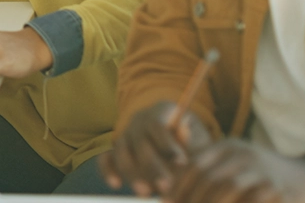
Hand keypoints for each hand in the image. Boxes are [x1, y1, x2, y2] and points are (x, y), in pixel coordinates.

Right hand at [100, 100, 214, 196]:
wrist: (180, 145)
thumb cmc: (193, 143)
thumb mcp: (198, 139)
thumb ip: (191, 140)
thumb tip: (183, 130)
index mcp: (160, 112)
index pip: (157, 125)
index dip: (168, 144)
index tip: (182, 163)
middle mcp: (138, 121)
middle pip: (139, 141)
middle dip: (152, 166)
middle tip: (165, 186)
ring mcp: (125, 136)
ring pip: (121, 152)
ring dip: (132, 173)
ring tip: (145, 192)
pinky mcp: (115, 153)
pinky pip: (105, 159)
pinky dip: (108, 170)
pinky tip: (116, 184)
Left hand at [167, 140, 304, 202]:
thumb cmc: (263, 175)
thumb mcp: (234, 162)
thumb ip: (205, 168)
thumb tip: (167, 187)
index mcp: (229, 147)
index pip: (195, 164)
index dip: (178, 185)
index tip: (165, 201)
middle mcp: (244, 156)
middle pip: (208, 180)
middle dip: (191, 199)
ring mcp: (263, 173)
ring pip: (227, 191)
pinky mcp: (279, 192)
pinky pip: (251, 201)